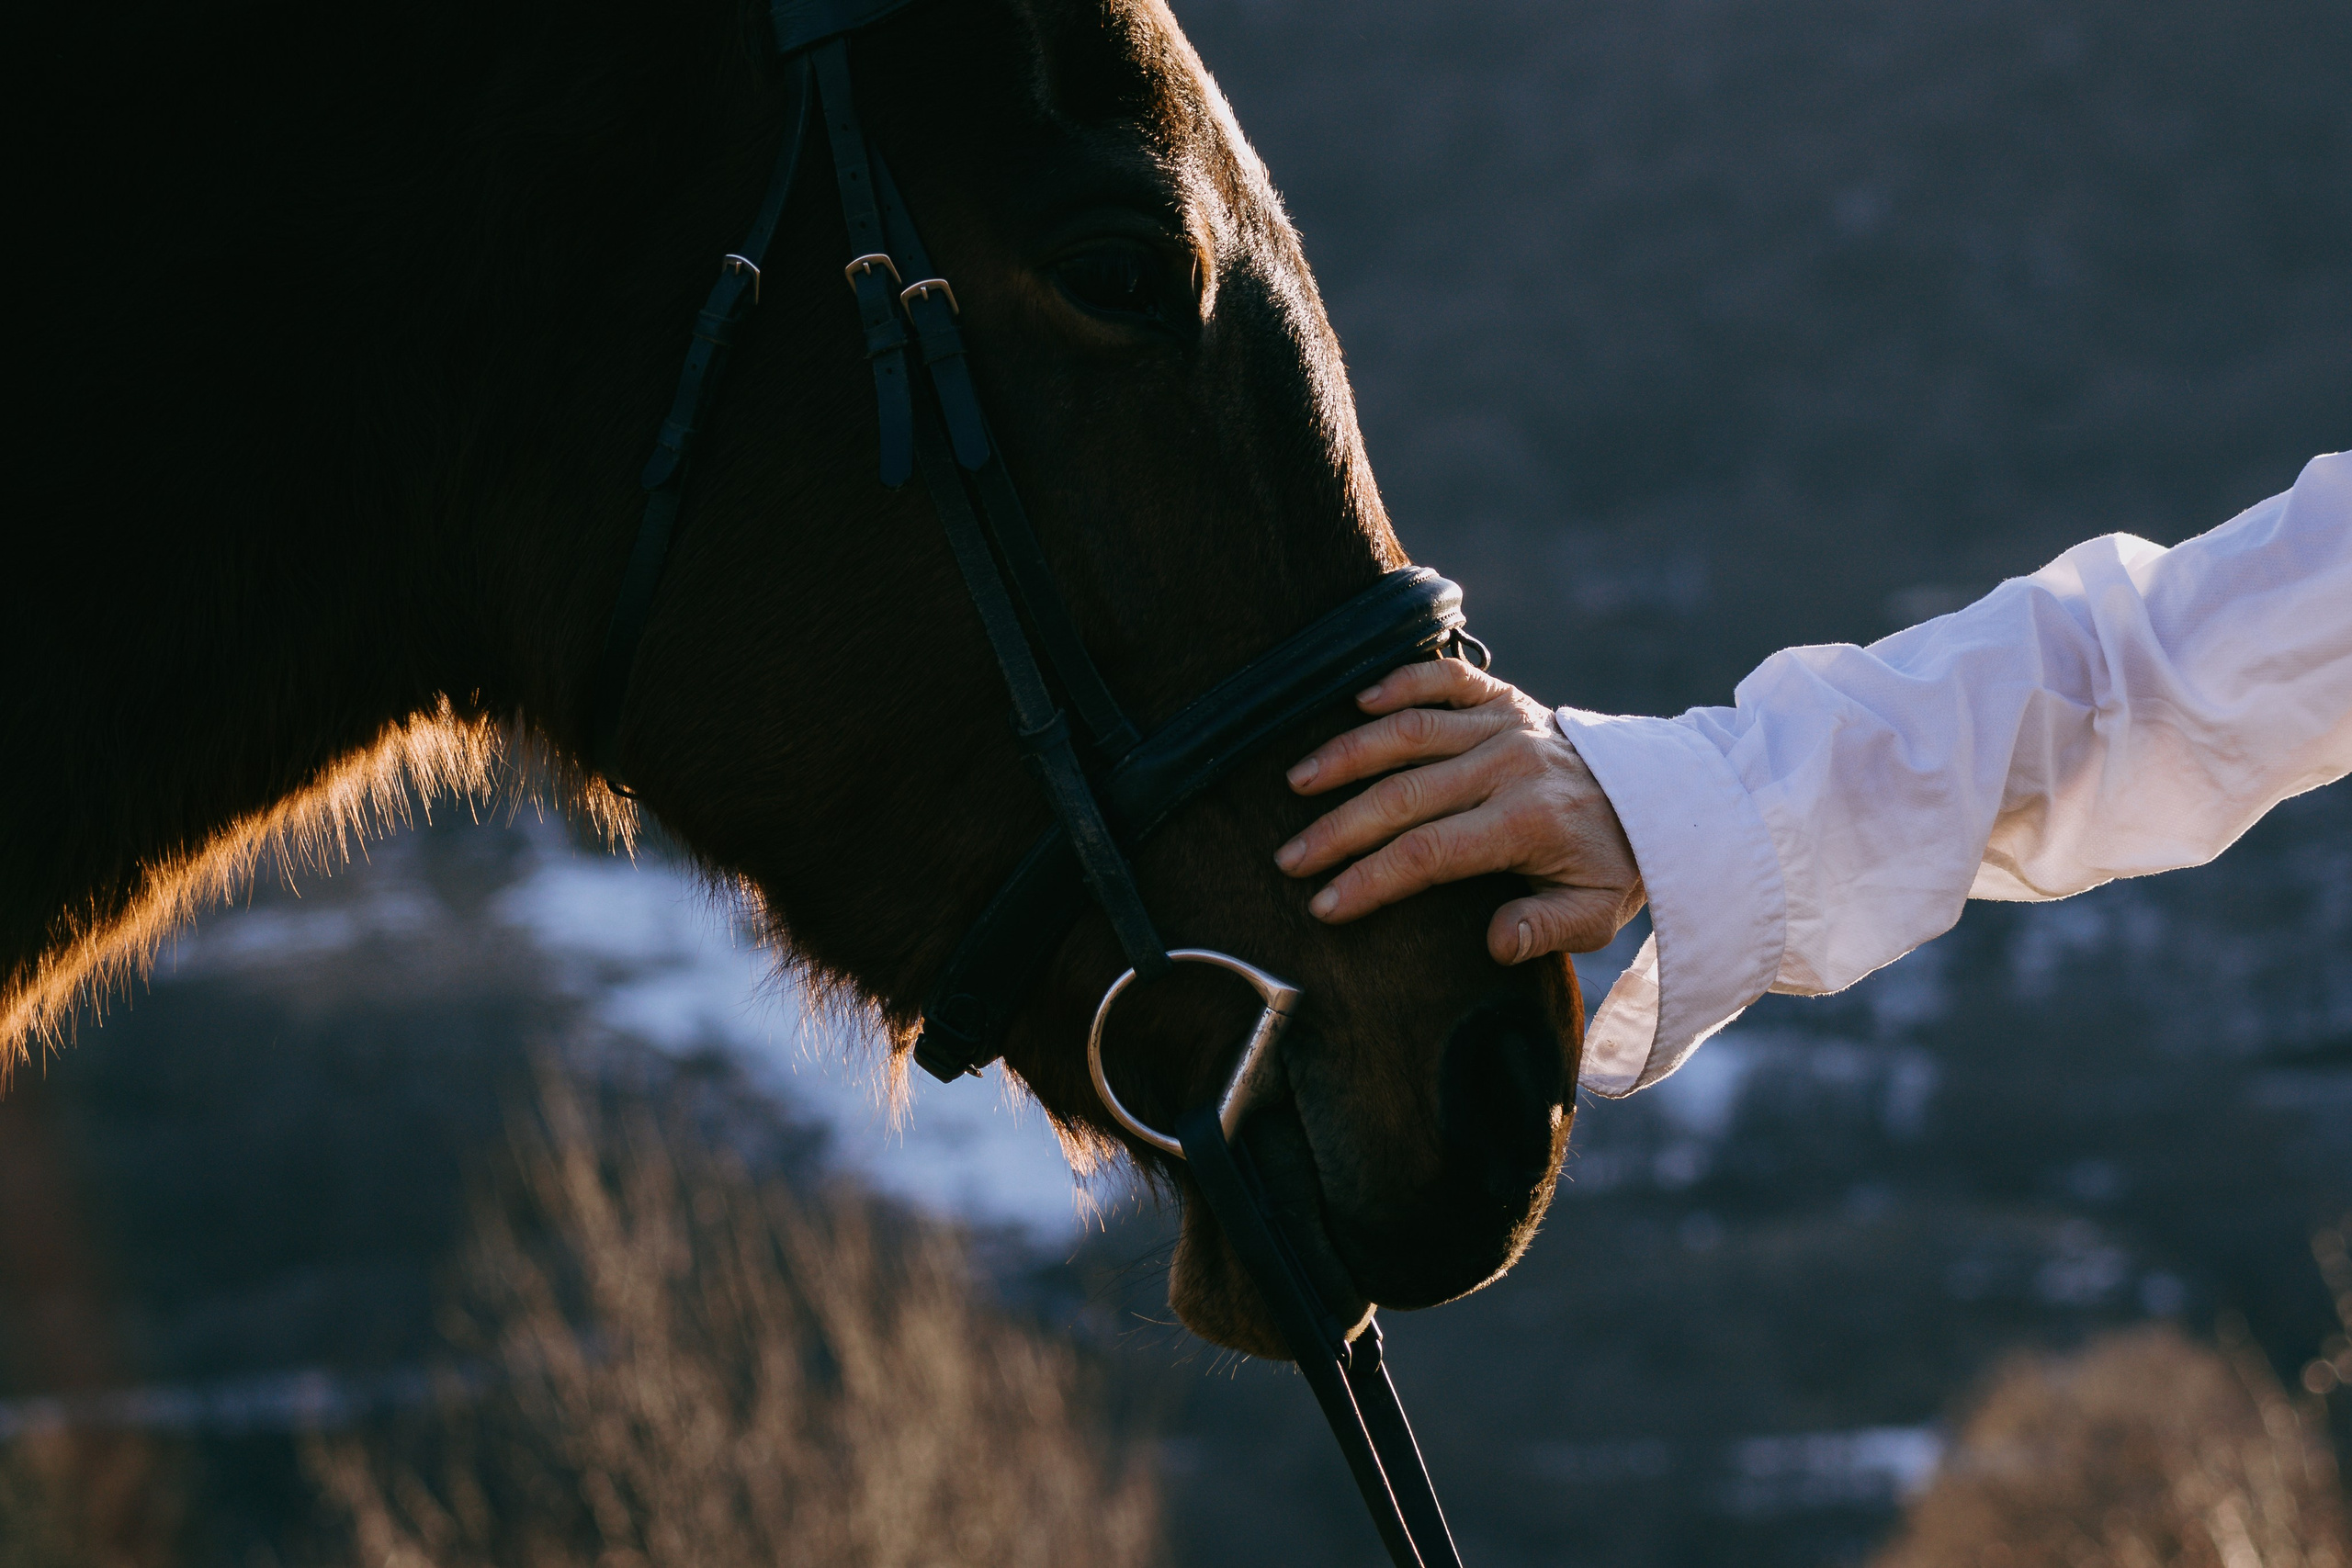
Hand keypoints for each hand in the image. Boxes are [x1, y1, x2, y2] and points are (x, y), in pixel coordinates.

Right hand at [1274, 659, 1644, 963]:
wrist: (1658, 796)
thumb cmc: (1613, 864)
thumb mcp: (1594, 914)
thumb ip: (1543, 929)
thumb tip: (1493, 942)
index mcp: (1525, 823)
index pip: (1428, 853)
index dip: (1370, 880)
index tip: (1326, 904)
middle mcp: (1508, 766)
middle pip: (1402, 795)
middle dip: (1337, 830)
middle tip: (1291, 858)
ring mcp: (1505, 724)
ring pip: (1409, 732)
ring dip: (1347, 754)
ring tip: (1298, 781)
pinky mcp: (1505, 697)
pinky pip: (1446, 678)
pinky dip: (1401, 681)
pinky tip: (1357, 700)